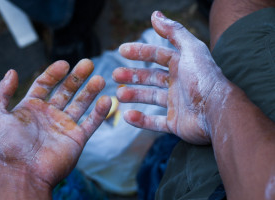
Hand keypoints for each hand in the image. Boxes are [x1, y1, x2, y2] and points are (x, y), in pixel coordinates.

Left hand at [0, 59, 110, 188]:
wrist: (25, 173)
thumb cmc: (9, 147)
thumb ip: (1, 93)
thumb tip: (11, 72)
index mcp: (32, 108)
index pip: (45, 84)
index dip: (54, 73)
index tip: (64, 63)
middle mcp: (50, 115)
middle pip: (67, 90)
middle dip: (77, 77)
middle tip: (88, 63)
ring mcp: (65, 125)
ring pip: (81, 104)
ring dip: (91, 91)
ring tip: (100, 79)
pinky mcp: (77, 138)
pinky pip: (91, 123)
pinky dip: (100, 112)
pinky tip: (106, 100)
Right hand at [113, 11, 228, 143]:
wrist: (216, 111)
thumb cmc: (204, 78)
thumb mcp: (190, 49)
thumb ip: (174, 32)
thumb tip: (156, 15)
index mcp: (182, 65)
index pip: (157, 55)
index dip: (140, 52)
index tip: (121, 51)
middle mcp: (179, 83)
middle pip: (151, 77)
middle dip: (133, 75)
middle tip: (115, 75)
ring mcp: (177, 104)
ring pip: (151, 98)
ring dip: (134, 96)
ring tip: (119, 95)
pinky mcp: (176, 123)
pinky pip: (155, 122)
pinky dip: (141, 121)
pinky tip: (127, 116)